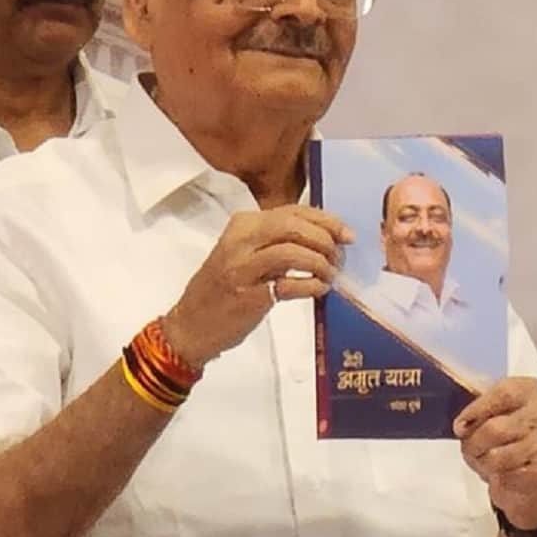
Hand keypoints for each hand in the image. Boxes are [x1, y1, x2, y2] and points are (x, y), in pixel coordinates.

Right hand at [162, 205, 351, 369]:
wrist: (190, 325)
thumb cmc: (222, 289)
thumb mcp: (243, 253)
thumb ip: (275, 241)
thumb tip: (324, 237)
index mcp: (242, 224)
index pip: (293, 211)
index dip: (325, 220)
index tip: (346, 234)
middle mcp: (240, 240)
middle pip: (294, 225)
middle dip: (326, 238)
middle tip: (341, 256)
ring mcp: (242, 267)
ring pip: (293, 251)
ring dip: (320, 263)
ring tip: (330, 276)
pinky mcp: (248, 295)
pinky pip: (289, 284)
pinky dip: (311, 286)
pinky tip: (318, 290)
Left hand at [454, 377, 536, 530]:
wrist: (526, 467)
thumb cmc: (503, 431)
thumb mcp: (490, 409)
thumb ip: (476, 407)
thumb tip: (461, 426)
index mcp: (528, 390)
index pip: (503, 394)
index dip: (477, 409)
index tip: (459, 425)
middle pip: (495, 429)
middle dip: (473, 443)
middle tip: (468, 447)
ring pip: (497, 456)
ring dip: (481, 462)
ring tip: (482, 460)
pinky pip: (506, 476)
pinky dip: (494, 477)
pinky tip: (497, 472)